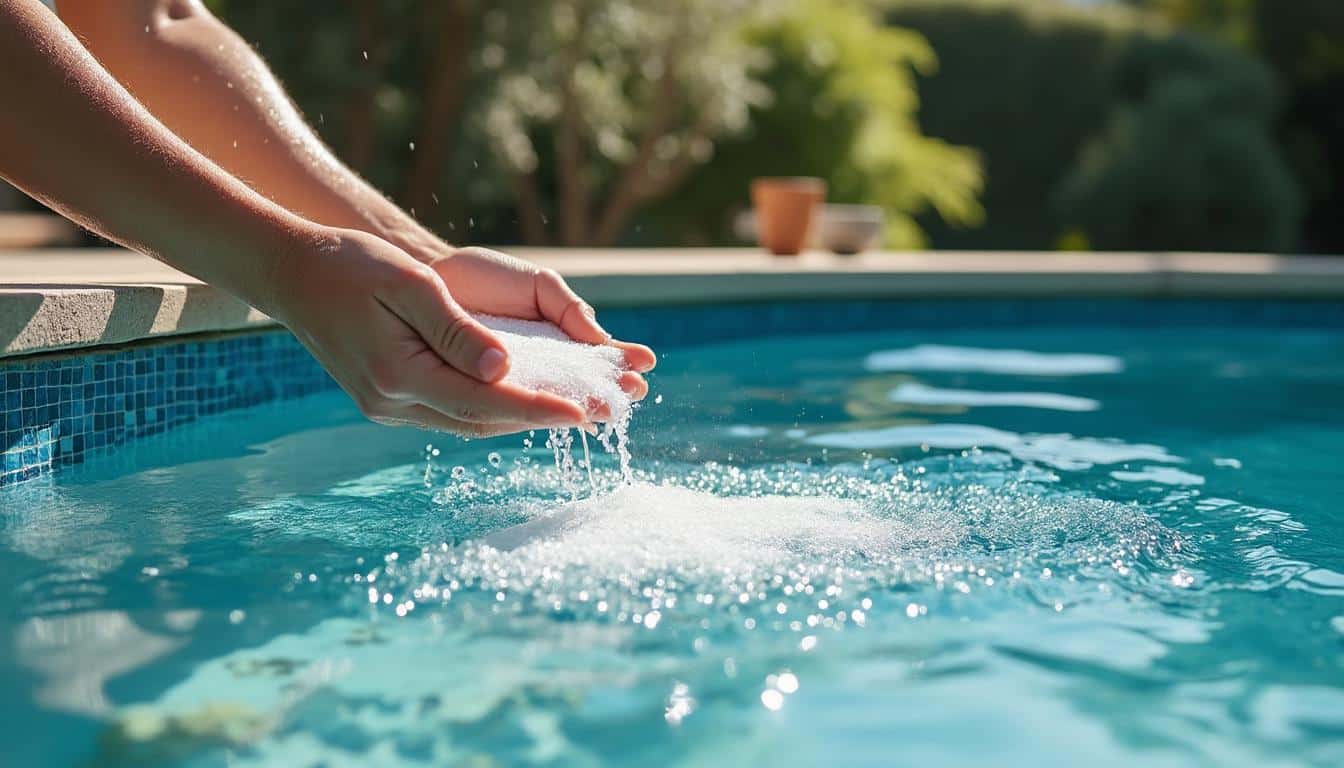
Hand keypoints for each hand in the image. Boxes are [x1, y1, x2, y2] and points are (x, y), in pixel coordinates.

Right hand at [269, 228, 590, 435]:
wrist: (291, 272)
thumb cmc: (351, 266)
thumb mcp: (409, 285)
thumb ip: (456, 329)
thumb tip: (504, 368)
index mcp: (397, 374)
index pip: (483, 401)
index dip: (536, 409)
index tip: (581, 412)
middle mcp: (390, 403)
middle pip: (480, 420)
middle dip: (537, 418)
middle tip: (590, 414)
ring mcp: (385, 407)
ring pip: (466, 421)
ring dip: (514, 415)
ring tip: (565, 407)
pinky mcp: (384, 400)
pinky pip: (449, 410)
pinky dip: (486, 405)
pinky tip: (516, 393)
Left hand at [426, 246, 656, 407]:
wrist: (428, 278)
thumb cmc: (485, 278)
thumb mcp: (537, 285)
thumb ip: (568, 308)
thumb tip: (599, 338)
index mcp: (558, 340)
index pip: (595, 356)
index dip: (620, 360)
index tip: (645, 362)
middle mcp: (540, 368)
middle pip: (581, 384)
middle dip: (610, 387)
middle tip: (636, 389)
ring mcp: (514, 385)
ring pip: (553, 398)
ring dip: (585, 402)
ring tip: (612, 404)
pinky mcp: (484, 396)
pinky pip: (513, 406)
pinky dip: (540, 409)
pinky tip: (571, 412)